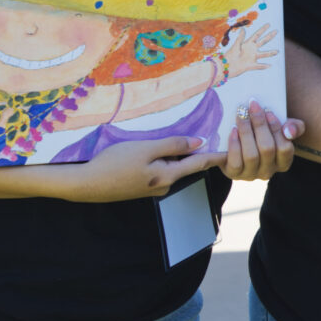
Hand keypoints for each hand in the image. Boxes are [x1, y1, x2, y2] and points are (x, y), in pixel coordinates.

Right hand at [34, 134, 218, 202]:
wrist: (85, 184)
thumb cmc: (113, 164)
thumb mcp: (145, 149)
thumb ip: (173, 145)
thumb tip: (199, 143)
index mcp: (168, 176)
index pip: (200, 163)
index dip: (217, 155)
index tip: (235, 151)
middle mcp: (164, 185)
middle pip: (185, 165)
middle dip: (194, 152)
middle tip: (207, 133)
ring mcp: (152, 188)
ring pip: (169, 167)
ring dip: (173, 154)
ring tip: (172, 139)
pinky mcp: (140, 186)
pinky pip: (157, 170)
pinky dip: (159, 159)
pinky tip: (149, 151)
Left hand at [219, 101, 298, 181]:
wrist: (239, 145)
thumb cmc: (264, 135)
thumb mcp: (281, 129)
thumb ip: (294, 127)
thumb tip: (289, 131)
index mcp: (283, 162)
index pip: (285, 148)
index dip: (277, 129)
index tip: (268, 111)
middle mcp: (268, 172)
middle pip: (267, 149)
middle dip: (260, 125)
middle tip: (252, 107)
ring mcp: (251, 175)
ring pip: (251, 155)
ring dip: (246, 132)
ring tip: (241, 115)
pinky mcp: (234, 174)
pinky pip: (236, 162)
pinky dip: (235, 144)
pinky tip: (233, 130)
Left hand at [222, 24, 279, 78]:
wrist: (224, 67)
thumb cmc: (229, 56)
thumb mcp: (235, 46)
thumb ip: (240, 38)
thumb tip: (243, 28)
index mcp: (247, 44)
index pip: (257, 35)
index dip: (263, 29)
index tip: (269, 24)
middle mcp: (251, 50)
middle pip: (262, 42)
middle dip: (269, 36)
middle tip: (276, 31)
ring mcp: (251, 57)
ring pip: (263, 54)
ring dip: (270, 53)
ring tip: (277, 51)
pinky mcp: (250, 65)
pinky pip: (258, 66)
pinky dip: (264, 66)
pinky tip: (270, 65)